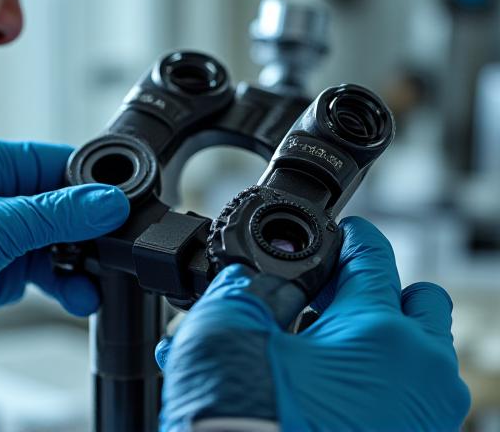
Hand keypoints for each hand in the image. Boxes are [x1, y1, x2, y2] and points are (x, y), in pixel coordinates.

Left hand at [0, 136, 128, 369]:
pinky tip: (77, 296)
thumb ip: (56, 214)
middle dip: (89, 230)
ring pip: (57, 242)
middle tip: (112, 250)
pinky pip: (44, 271)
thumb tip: (109, 201)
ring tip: (94, 282)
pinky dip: (64, 283)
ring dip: (79, 262)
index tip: (123, 206)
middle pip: (63, 205)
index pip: (57, 163)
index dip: (92, 185)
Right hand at [155, 217, 469, 430]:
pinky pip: (404, 396)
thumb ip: (239, 289)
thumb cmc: (246, 431)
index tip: (341, 233)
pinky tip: (322, 388)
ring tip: (319, 350)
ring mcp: (423, 417)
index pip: (374, 255)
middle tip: (326, 301)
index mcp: (380, 334)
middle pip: (418, 300)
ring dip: (375, 339)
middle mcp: (420, 374)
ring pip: (418, 353)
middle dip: (376, 291)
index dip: (349, 236)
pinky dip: (371, 381)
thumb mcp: (223, 337)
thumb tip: (247, 280)